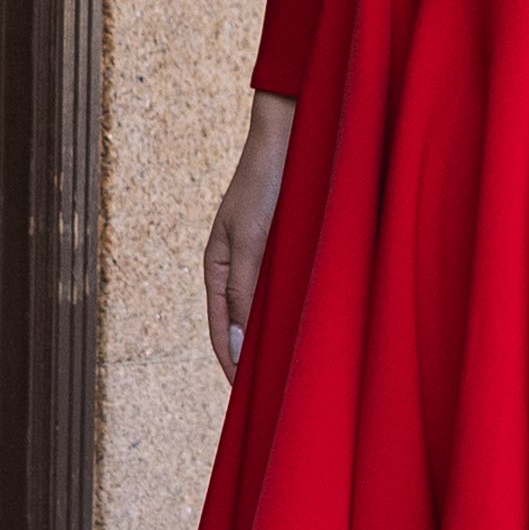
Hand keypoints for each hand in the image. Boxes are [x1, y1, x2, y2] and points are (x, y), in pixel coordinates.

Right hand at [205, 93, 293, 373]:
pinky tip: (311, 330)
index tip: (245, 396)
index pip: (220, 328)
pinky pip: (289, 291)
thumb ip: (244, 292)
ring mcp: (265, 258)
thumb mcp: (251, 240)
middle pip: (243, 323)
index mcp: (217, 265)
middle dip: (254, 356)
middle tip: (271, 395)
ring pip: (268, 309)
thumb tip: (237, 346)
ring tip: (293, 371)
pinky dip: (296, 313)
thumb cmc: (266, 182)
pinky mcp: (290, 248)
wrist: (293, 133)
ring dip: (276, 337)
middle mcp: (239, 266)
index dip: (231, 361)